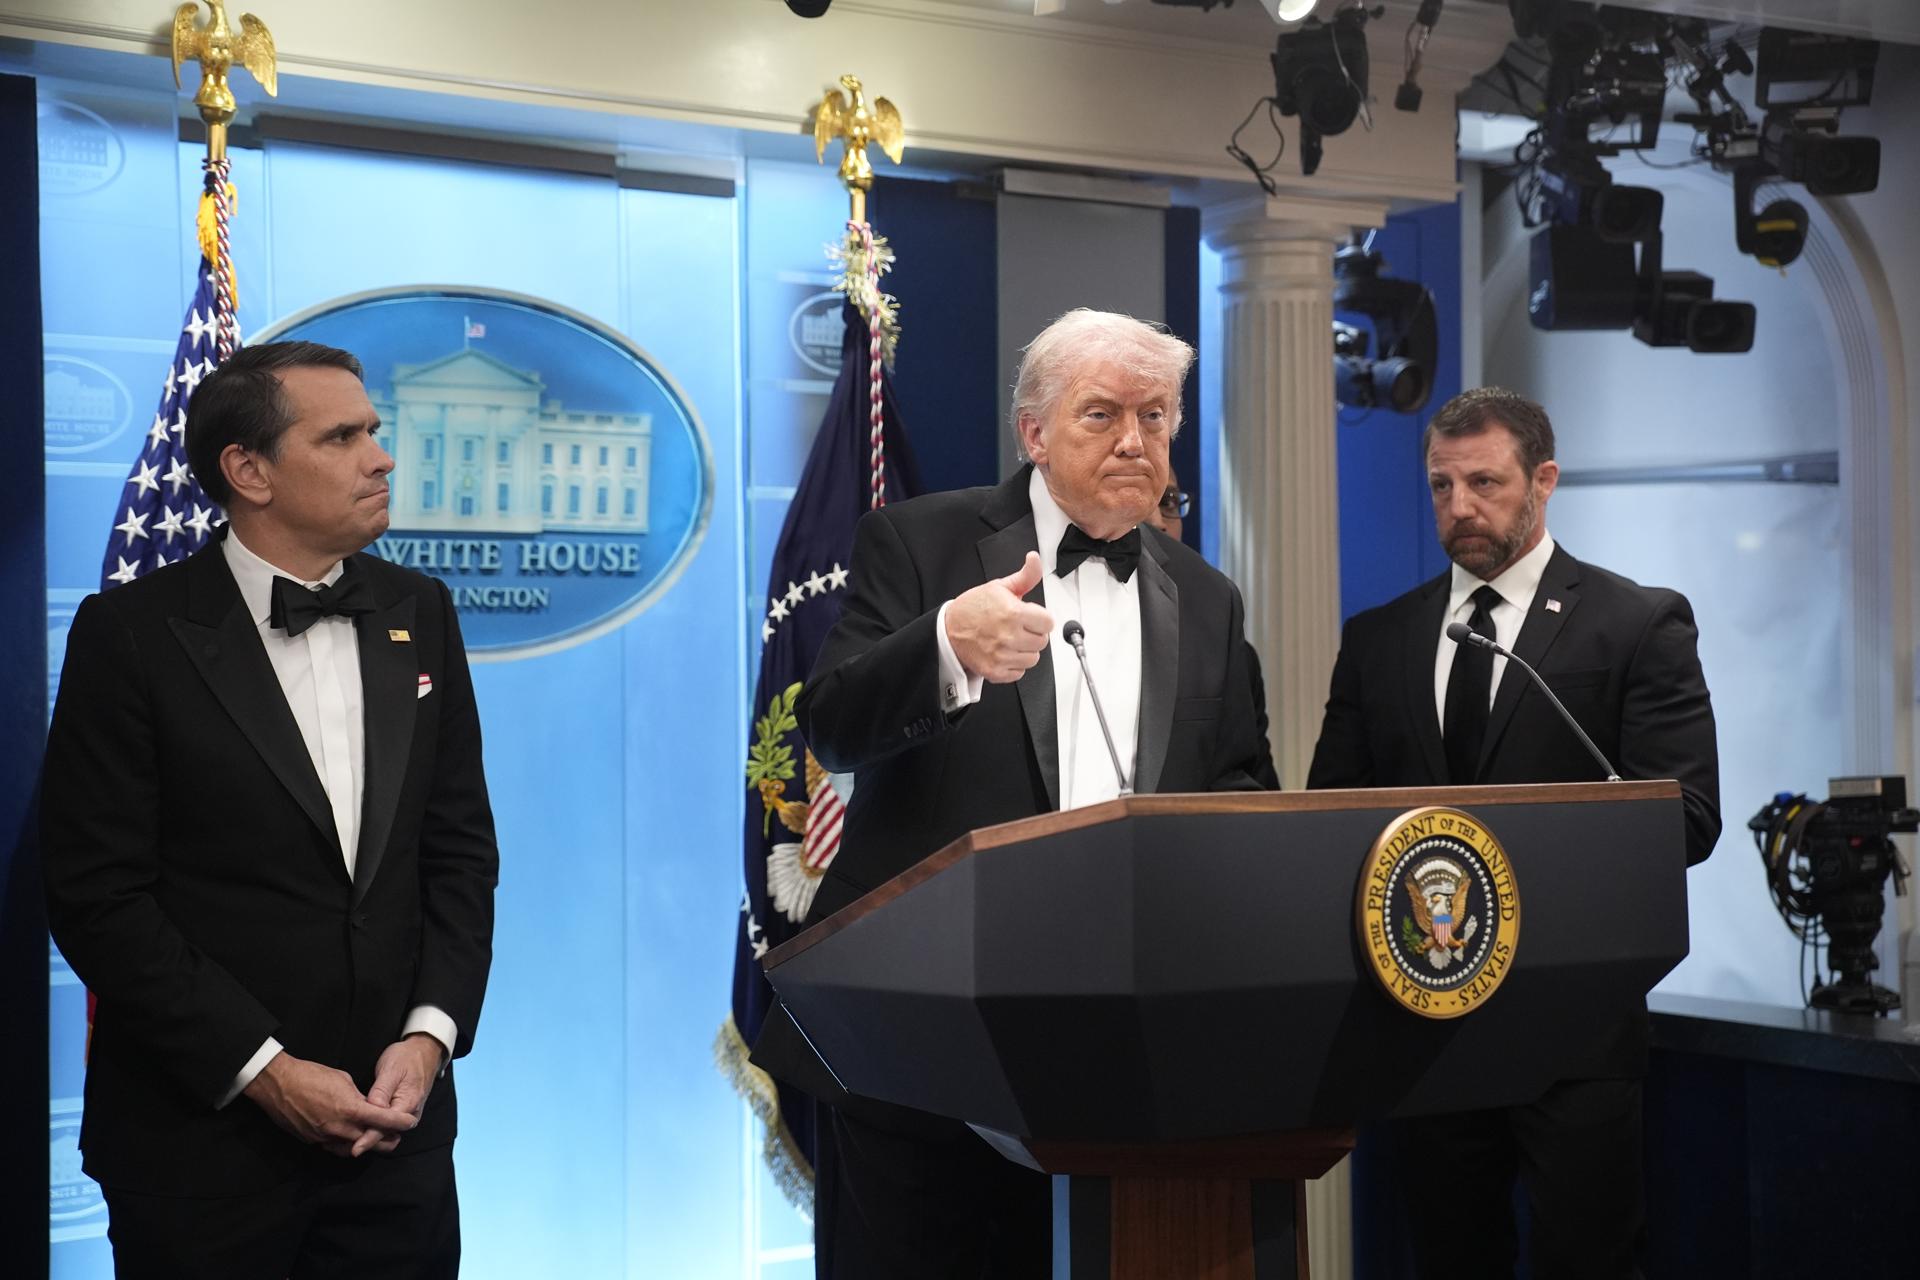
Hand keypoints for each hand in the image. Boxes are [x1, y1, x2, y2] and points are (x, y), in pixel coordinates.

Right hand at [242, 1050, 418, 1157]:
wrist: (278, 1084)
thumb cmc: (311, 1075)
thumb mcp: (343, 1079)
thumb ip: (359, 1097)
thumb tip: (369, 1106)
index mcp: (349, 1109)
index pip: (383, 1120)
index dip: (399, 1122)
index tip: (410, 1122)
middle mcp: (338, 1128)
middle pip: (371, 1141)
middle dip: (386, 1138)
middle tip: (396, 1134)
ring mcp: (324, 1137)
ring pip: (353, 1148)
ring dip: (366, 1144)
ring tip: (375, 1137)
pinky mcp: (312, 1141)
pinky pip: (334, 1148)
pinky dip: (346, 1144)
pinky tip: (351, 1138)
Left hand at [356, 1033, 446, 1155]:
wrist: (424, 1051)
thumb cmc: (406, 1058)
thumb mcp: (392, 1070)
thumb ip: (381, 1092)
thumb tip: (371, 1110)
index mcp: (408, 1104)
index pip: (386, 1127)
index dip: (369, 1139)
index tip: (355, 1149)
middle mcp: (410, 1114)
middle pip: (386, 1134)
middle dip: (366, 1141)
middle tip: (343, 1145)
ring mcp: (406, 1114)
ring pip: (386, 1132)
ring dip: (368, 1137)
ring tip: (345, 1140)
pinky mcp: (400, 1111)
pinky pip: (387, 1125)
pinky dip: (373, 1129)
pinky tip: (358, 1127)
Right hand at [945, 551, 1053, 682]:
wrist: (948, 628)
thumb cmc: (973, 608)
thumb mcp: (999, 587)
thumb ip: (1025, 576)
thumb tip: (1034, 559)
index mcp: (1013, 613)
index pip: (1048, 623)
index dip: (1040, 619)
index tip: (1030, 617)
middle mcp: (1009, 636)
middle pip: (1042, 642)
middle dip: (1032, 633)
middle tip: (1018, 628)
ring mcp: (1002, 655)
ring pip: (1032, 658)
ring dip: (1024, 650)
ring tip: (1010, 640)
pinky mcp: (995, 671)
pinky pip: (1019, 672)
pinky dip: (1013, 665)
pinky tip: (1004, 652)